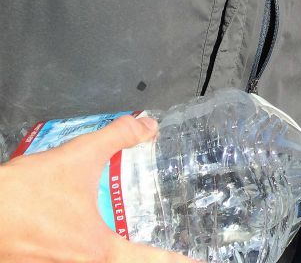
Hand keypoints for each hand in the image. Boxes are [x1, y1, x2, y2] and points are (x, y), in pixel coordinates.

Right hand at [0, 115, 194, 262]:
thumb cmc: (24, 194)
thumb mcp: (78, 157)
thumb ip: (118, 138)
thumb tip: (148, 125)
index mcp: (98, 252)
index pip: (151, 262)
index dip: (179, 262)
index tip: (202, 262)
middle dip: (143, 256)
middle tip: (166, 248)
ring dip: (111, 253)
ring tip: (126, 243)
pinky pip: (69, 261)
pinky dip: (82, 254)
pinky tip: (77, 237)